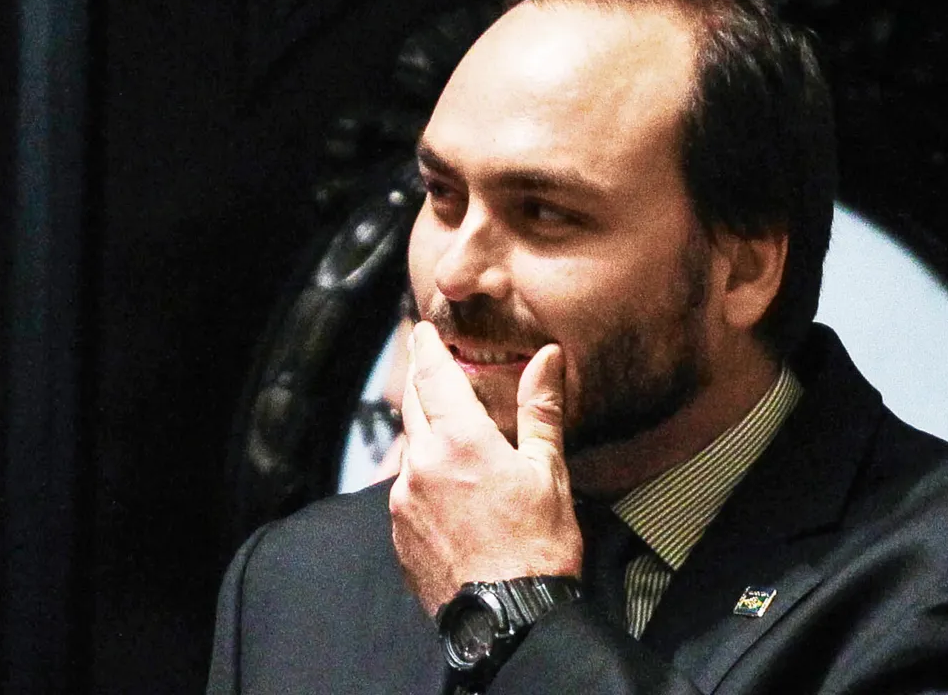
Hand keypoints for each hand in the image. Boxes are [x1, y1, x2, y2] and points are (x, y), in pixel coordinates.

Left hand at [389, 321, 582, 615]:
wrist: (511, 618)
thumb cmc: (538, 547)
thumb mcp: (548, 472)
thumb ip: (541, 410)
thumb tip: (546, 357)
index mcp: (459, 441)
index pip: (433, 377)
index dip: (427, 348)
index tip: (423, 329)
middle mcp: (421, 465)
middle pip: (413, 407)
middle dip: (421, 383)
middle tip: (430, 366)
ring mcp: (404, 501)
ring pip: (410, 450)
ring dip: (426, 433)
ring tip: (449, 432)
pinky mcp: (399, 533)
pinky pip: (406, 489)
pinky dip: (422, 474)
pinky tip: (447, 486)